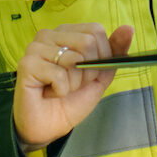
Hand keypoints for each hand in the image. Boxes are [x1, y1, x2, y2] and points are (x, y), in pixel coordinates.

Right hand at [13, 23, 133, 149]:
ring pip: (74, 59)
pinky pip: (59, 75)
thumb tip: (129, 28)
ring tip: (60, 89)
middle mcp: (48, 34)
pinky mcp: (27, 64)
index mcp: (66, 33)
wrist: (48, 128)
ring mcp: (35, 47)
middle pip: (87, 42)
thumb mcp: (99, 76)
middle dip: (88, 72)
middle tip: (73, 84)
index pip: (96, 30)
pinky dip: (61, 90)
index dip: (101, 56)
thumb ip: (114, 52)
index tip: (89, 73)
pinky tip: (49, 93)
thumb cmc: (70, 100)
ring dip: (74, 83)